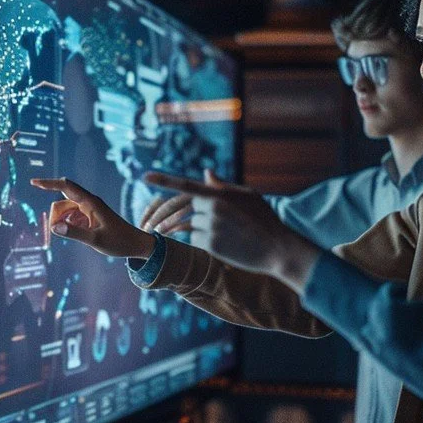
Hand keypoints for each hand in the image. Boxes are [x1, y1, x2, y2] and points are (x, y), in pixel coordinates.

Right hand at [30, 178, 155, 258]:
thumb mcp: (95, 240)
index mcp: (91, 202)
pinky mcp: (89, 216)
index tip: (33, 182)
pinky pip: (71, 217)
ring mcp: (88, 209)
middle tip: (60, 232)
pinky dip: (69, 225)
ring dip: (63, 222)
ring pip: (65, 211)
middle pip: (62, 202)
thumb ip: (74, 233)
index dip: (49, 183)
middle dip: (56, 215)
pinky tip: (81, 234)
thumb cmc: (119, 242)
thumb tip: (53, 227)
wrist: (135, 244)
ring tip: (77, 235)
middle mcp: (89, 202)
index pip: (66, 186)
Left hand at [143, 170, 320, 289]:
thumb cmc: (265, 220)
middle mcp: (214, 209)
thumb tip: (206, 172)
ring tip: (162, 231)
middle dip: (162, 213)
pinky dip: (194, 240)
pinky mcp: (211, 246)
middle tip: (150, 221)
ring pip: (186, 225)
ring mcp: (212, 227)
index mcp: (221, 194)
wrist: (277, 249)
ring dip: (175, 228)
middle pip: (180, 208)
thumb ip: (223, 186)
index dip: (165, 180)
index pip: (187, 185)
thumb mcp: (248, 197)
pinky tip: (203, 242)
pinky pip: (193, 240)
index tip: (145, 176)